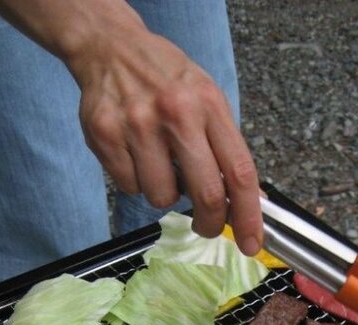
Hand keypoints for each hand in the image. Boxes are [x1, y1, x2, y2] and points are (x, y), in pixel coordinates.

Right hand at [68, 15, 262, 254]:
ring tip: (159, 164)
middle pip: (206, 194)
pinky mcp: (105, 135)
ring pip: (161, 197)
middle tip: (206, 226)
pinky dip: (135, 180)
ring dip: (164, 193)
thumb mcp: (207, 100)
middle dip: (209, 223)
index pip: (239, 172)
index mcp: (208, 105)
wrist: (110, 48)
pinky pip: (130, 186)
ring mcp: (138, 124)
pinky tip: (135, 154)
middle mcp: (176, 112)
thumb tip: (252, 202)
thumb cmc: (167, 80)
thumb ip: (227, 148)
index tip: (251, 244)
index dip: (248, 216)